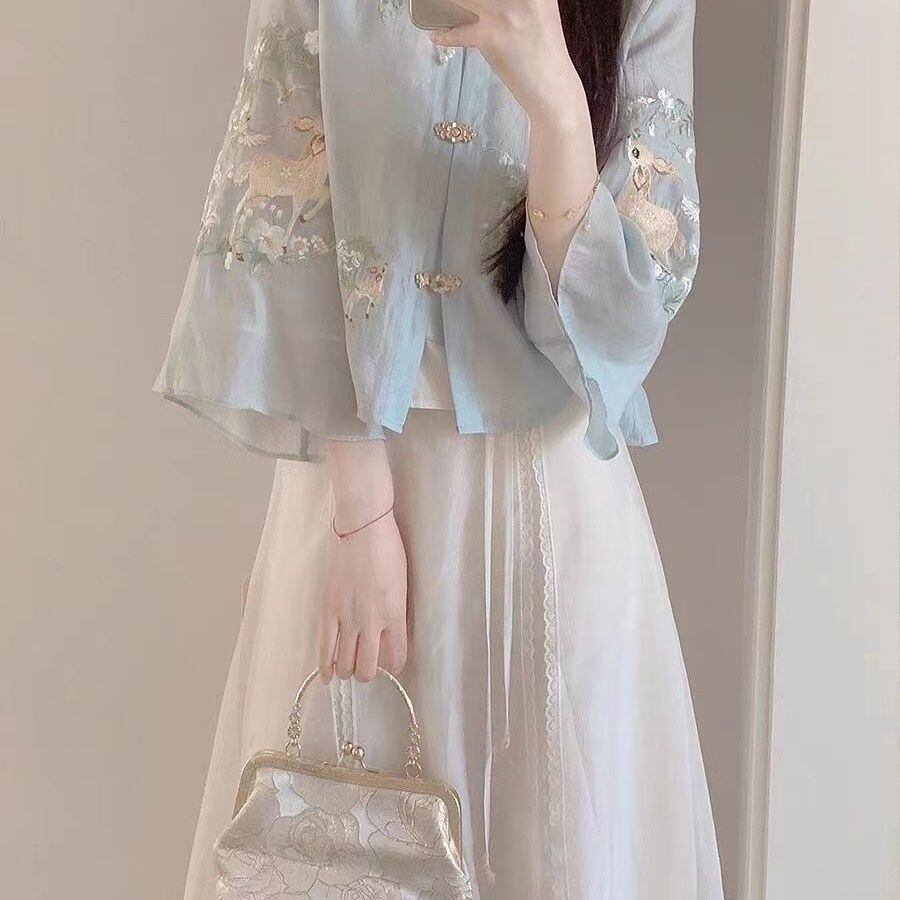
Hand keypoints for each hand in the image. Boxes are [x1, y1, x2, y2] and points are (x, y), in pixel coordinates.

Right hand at [320, 441, 407, 683]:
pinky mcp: (329, 610)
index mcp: (395, 614)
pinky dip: (326, 666)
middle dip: (369, 673)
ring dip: (348, 671)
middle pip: (369, 666)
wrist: (363, 528)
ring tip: (349, 670)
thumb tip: (391, 630)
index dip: (395, 666)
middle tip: (367, 668)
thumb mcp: (402, 583)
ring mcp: (348, 617)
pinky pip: (325, 647)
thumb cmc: (388, 549)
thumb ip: (397, 610)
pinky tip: (328, 677)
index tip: (392, 665)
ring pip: (346, 662)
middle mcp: (372, 622)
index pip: (397, 656)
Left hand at [429, 0, 587, 125]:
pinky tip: (436, 35)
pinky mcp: (491, 37)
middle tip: (450, 2)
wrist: (552, 88)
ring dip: (446, 1)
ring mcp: (504, 13)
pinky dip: (444, 35)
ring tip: (436, 3)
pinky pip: (458, 32)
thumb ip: (518, 0)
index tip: (471, 0)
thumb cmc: (544, 52)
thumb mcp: (540, 10)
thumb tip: (487, 2)